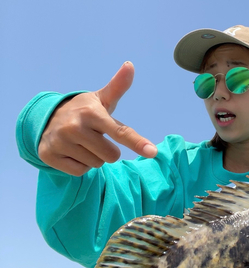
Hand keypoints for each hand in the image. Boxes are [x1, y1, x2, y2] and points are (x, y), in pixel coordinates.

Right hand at [38, 62, 156, 175]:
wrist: (46, 118)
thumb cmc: (83, 112)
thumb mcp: (101, 100)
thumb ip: (117, 87)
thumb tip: (130, 65)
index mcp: (92, 113)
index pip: (120, 132)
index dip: (137, 143)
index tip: (153, 152)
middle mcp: (75, 127)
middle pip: (111, 157)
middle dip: (107, 151)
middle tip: (95, 138)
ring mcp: (60, 141)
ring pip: (96, 165)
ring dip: (93, 158)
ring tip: (81, 144)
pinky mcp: (49, 156)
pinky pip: (80, 172)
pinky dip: (79, 166)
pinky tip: (71, 152)